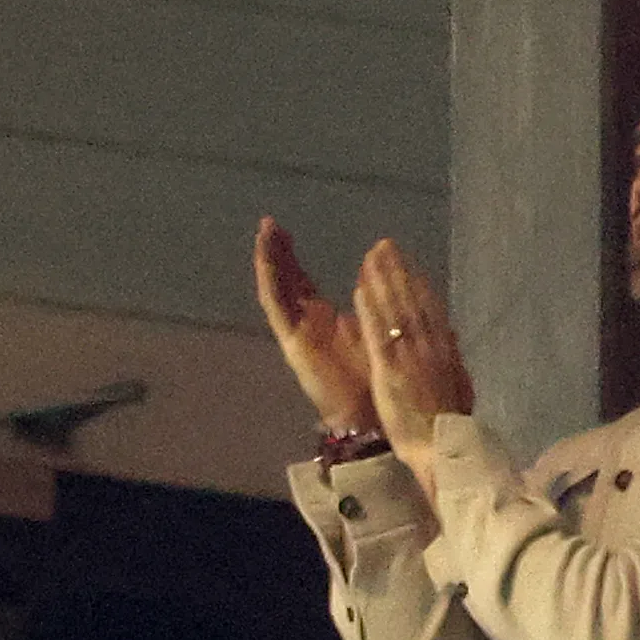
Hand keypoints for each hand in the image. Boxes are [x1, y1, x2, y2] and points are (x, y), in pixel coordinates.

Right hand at [252, 218, 375, 432]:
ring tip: (263, 233)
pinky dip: (272, 283)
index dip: (292, 258)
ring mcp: (297, 334)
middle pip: (284, 282)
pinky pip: (278, 309)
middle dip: (276, 253)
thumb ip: (372, 302)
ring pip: (277, 291)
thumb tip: (376, 270)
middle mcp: (306, 326)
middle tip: (268, 224)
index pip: (302, 283)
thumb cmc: (376, 380)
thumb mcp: (375, 331)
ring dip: (269, 262)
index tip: (284, 231)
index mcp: (324, 322)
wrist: (371, 416)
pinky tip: (267, 261)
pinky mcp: (294, 345)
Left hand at [352, 239, 476, 485]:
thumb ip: (454, 359)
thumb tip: (453, 336)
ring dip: (381, 281)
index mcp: (444, 352)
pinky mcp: (390, 368)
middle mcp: (428, 346)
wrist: (443, 447)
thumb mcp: (459, 387)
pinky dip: (369, 309)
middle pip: (411, 302)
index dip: (417, 284)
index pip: (430, 310)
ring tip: (370, 256)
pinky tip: (359, 289)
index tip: (407, 264)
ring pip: (394, 310)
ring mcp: (409, 355)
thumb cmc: (450, 425)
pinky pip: (378, 333)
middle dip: (397, 272)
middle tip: (384, 245)